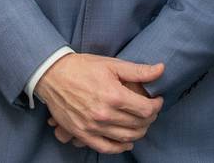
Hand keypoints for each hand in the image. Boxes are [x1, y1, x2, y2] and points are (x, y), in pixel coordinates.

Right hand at [35, 54, 164, 153]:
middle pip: (138, 125)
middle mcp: (105, 114)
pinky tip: (126, 142)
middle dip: (150, 118)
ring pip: (126, 138)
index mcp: (114, 95)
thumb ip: (138, 70)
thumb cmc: (82, 67)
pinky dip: (119, 148)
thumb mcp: (112, 64)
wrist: (52, 75)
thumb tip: (161, 69)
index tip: (156, 100)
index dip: (156, 106)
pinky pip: (106, 147)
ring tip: (140, 124)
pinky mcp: (82, 133)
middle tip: (150, 111)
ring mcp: (93, 126)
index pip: (146, 110)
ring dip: (138, 133)